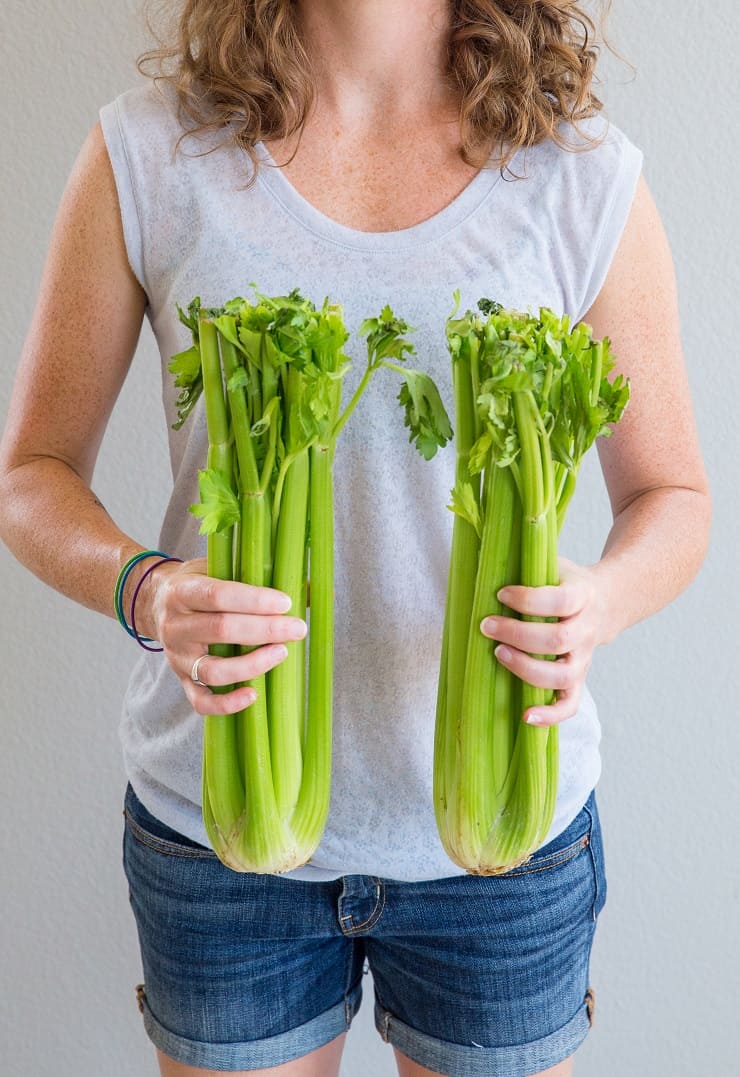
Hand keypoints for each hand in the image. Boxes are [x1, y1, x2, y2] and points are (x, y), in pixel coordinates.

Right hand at [134, 558, 306, 715]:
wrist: (155, 603)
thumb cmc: (199, 583)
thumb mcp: (218, 567)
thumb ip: (257, 575)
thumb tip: (309, 588)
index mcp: (182, 591)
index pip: (218, 595)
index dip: (254, 600)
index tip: (286, 603)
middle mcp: (176, 625)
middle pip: (221, 630)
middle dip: (265, 630)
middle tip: (297, 628)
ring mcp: (177, 657)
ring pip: (214, 670)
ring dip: (252, 665)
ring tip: (282, 653)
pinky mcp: (182, 680)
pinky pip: (202, 701)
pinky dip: (227, 704)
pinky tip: (254, 695)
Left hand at [480, 557, 611, 726]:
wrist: (605, 601)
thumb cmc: (565, 581)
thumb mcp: (553, 563)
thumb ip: (528, 565)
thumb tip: (486, 562)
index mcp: (583, 595)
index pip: (559, 601)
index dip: (528, 599)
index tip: (500, 594)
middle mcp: (587, 629)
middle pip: (557, 640)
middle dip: (517, 634)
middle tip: (486, 625)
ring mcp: (584, 658)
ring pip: (563, 675)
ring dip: (526, 668)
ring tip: (497, 654)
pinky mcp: (579, 679)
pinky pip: (570, 704)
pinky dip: (550, 715)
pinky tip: (525, 716)